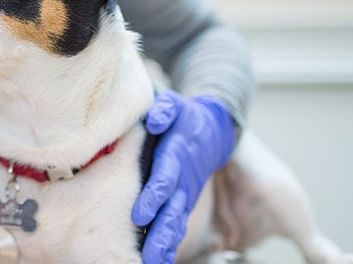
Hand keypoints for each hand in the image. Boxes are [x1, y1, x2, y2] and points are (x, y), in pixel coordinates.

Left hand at [132, 90, 235, 263]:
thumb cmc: (182, 116)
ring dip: (165, 243)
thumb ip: (163, 110)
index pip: (164, 177)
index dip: (154, 195)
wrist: (212, 130)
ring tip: (153, 263)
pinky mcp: (184, 201)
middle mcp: (182, 179)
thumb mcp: (174, 105)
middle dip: (160, 231)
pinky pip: (177, 224)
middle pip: (172, 208)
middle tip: (148, 253)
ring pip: (176, 221)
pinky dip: (169, 243)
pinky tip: (159, 261)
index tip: (140, 213)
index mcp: (175, 155)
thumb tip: (154, 118)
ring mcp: (185, 193)